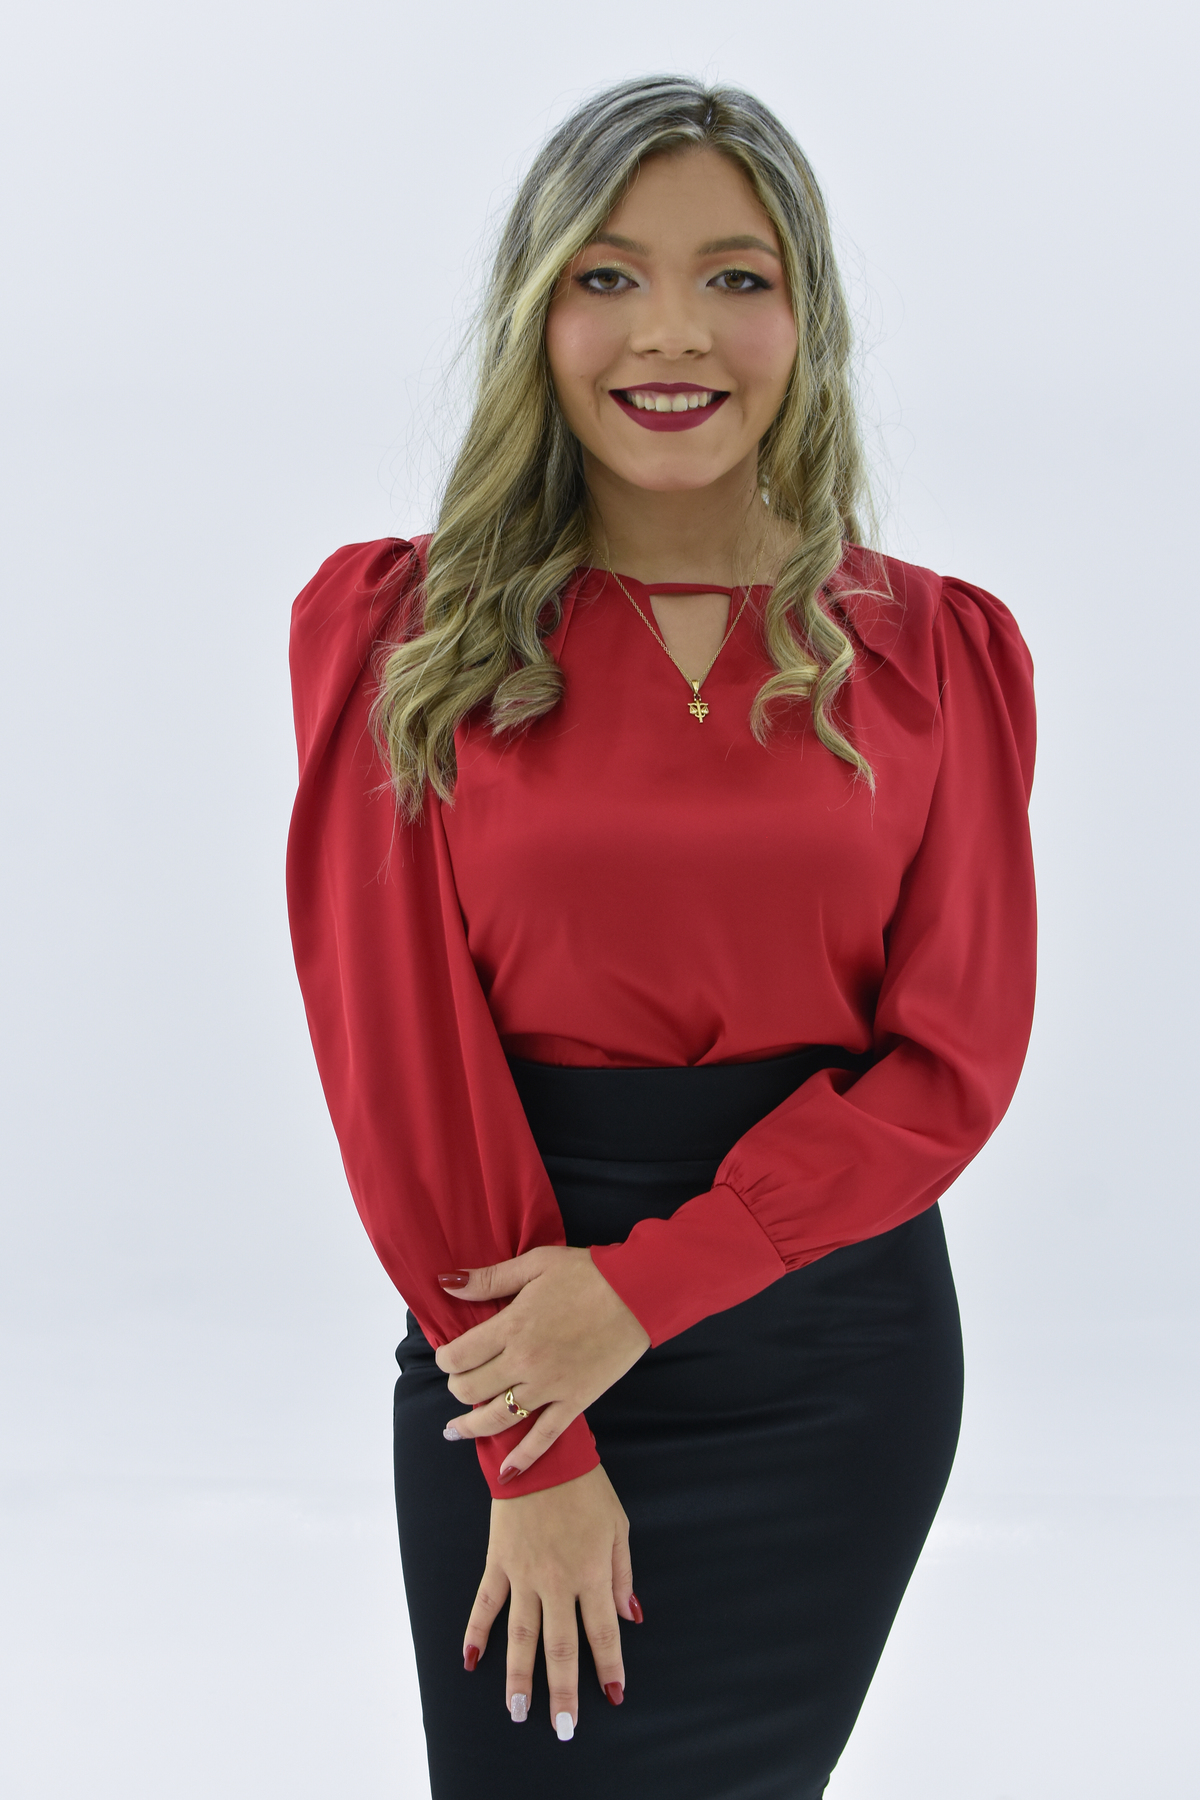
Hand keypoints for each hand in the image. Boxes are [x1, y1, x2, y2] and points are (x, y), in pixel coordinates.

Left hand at [435, 1246, 650, 1479]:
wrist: (638, 1293)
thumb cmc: (587, 1274)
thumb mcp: (535, 1264)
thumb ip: (489, 1278)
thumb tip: (447, 1284)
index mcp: (512, 1326)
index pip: (459, 1356)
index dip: (445, 1359)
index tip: (447, 1356)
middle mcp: (525, 1362)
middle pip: (472, 1388)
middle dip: (456, 1387)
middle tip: (458, 1382)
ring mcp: (550, 1387)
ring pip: (498, 1418)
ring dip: (471, 1427)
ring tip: (455, 1431)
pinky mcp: (575, 1402)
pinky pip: (544, 1438)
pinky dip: (523, 1458)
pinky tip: (506, 1471)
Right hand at [462, 1463, 642, 1733]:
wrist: (542, 1451)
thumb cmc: (586, 1487)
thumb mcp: (618, 1525)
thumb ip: (622, 1574)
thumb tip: (631, 1616)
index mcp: (591, 1571)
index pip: (602, 1631)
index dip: (609, 1665)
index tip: (614, 1695)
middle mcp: (557, 1580)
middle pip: (560, 1646)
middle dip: (563, 1690)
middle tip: (562, 1727)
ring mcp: (524, 1574)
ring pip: (521, 1635)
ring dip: (518, 1676)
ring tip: (517, 1712)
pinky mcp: (498, 1561)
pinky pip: (485, 1604)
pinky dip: (475, 1633)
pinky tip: (470, 1661)